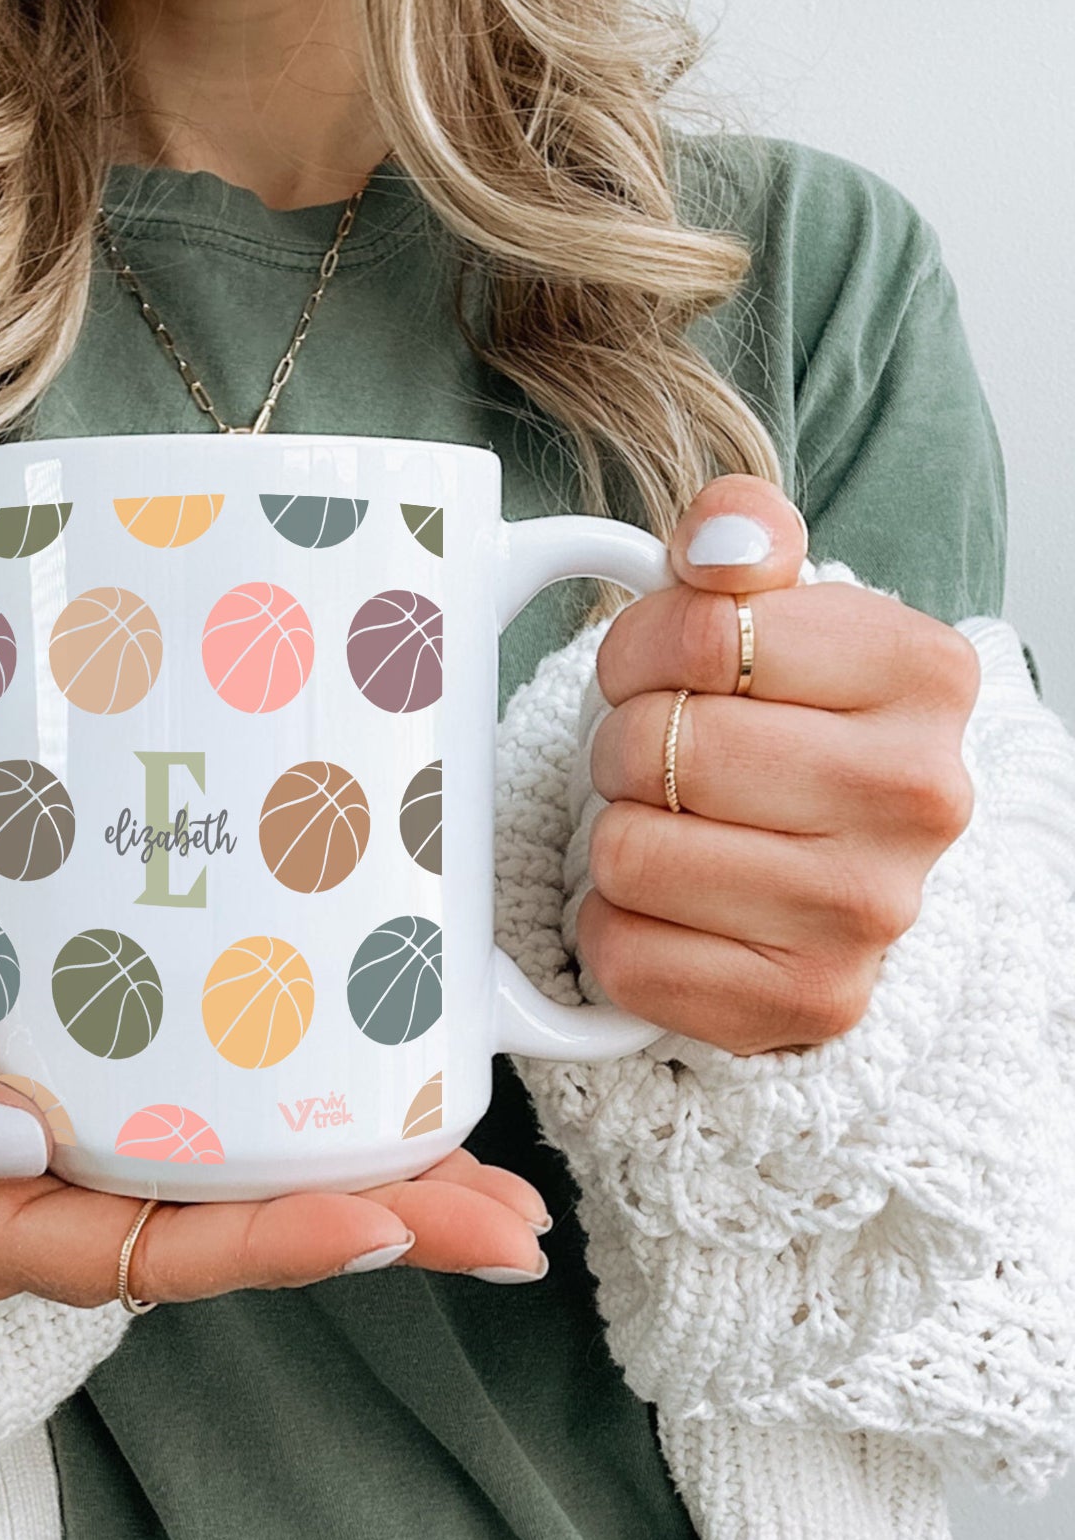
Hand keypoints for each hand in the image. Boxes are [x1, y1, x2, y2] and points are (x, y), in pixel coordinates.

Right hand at [0, 961, 553, 1304]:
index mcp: (24, 1230)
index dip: (278, 1244)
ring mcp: (124, 1163)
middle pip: (255, 1235)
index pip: (168, 1253)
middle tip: (509, 1225)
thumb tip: (16, 1134)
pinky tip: (411, 1110)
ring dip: (392, 1190)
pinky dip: (335, 1129)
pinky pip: (249, 1134)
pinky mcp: (141, 1105)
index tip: (382, 1222)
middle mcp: (93, 1213)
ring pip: (271, 1192)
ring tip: (503, 1191)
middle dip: (389, 1232)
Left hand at [582, 476, 981, 1054]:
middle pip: (656, 746)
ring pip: (629, 853)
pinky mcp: (807, 1006)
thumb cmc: (782, 723)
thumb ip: (739, 533)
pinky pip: (624, 953)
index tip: (666, 673)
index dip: (641, 650)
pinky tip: (673, 909)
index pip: (697, 632)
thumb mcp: (771, 606)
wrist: (832, 862)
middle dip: (626, 745)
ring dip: (619, 835)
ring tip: (674, 829)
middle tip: (664, 760)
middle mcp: (920, 797)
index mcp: (923, 672)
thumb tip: (720, 540)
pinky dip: (617, 928)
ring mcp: (870, 914)